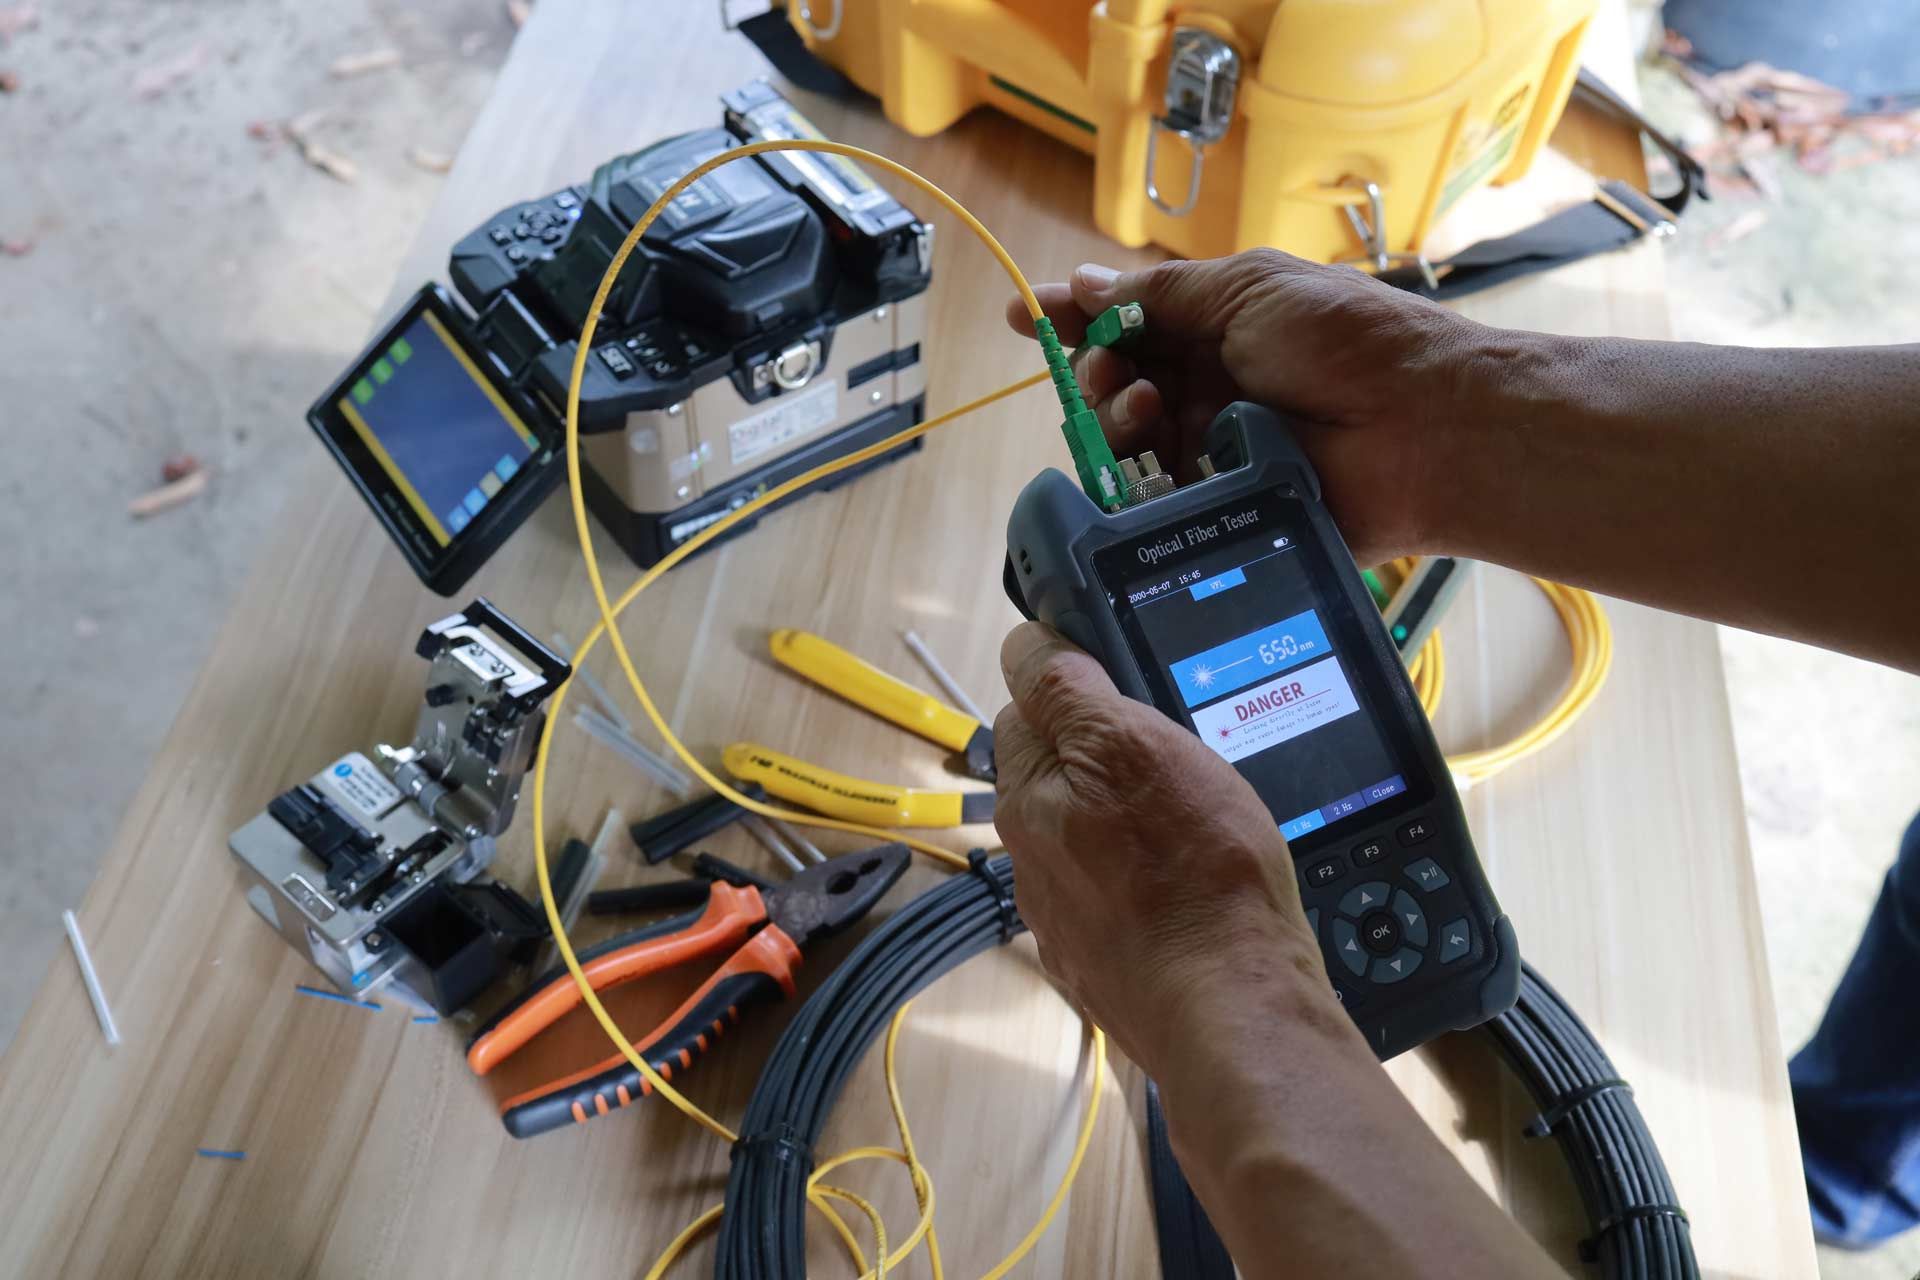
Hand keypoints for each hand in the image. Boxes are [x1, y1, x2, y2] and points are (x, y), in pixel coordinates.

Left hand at [992, 621, 1339, 1077]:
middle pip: (1058, 775)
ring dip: (1128, 821)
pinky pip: (1121, 898)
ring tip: (1194, 822)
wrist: (1232, 1003)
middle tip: (1175, 755)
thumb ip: (1067, 691)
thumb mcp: (1131, 743)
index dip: (1074, 687)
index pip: (1025, 709)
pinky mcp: (1109, 965)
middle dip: (1104, 756)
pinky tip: (1193, 884)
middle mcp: (1031, 862)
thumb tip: (1025, 644)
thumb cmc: (1192, 873)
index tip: (1125, 687)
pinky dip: (1149, 883)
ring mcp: (1068, 920)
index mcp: (1027, 798)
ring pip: (1091, 838)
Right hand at [1005, 250, 1487, 563]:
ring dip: (1118, 424)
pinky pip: (1155, 506)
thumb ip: (1162, 294)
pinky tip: (1154, 467)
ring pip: (1125, 448)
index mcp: (1218, 330)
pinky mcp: (1220, 512)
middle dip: (1099, 376)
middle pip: (1114, 387)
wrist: (1423, 428)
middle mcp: (1209, 390)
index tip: (1023, 316)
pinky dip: (1141, 486)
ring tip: (1147, 417)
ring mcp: (1212, 453)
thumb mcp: (1250, 290)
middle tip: (1118, 378)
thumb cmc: (1348, 342)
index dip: (1074, 319)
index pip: (1128, 322)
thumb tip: (1083, 283)